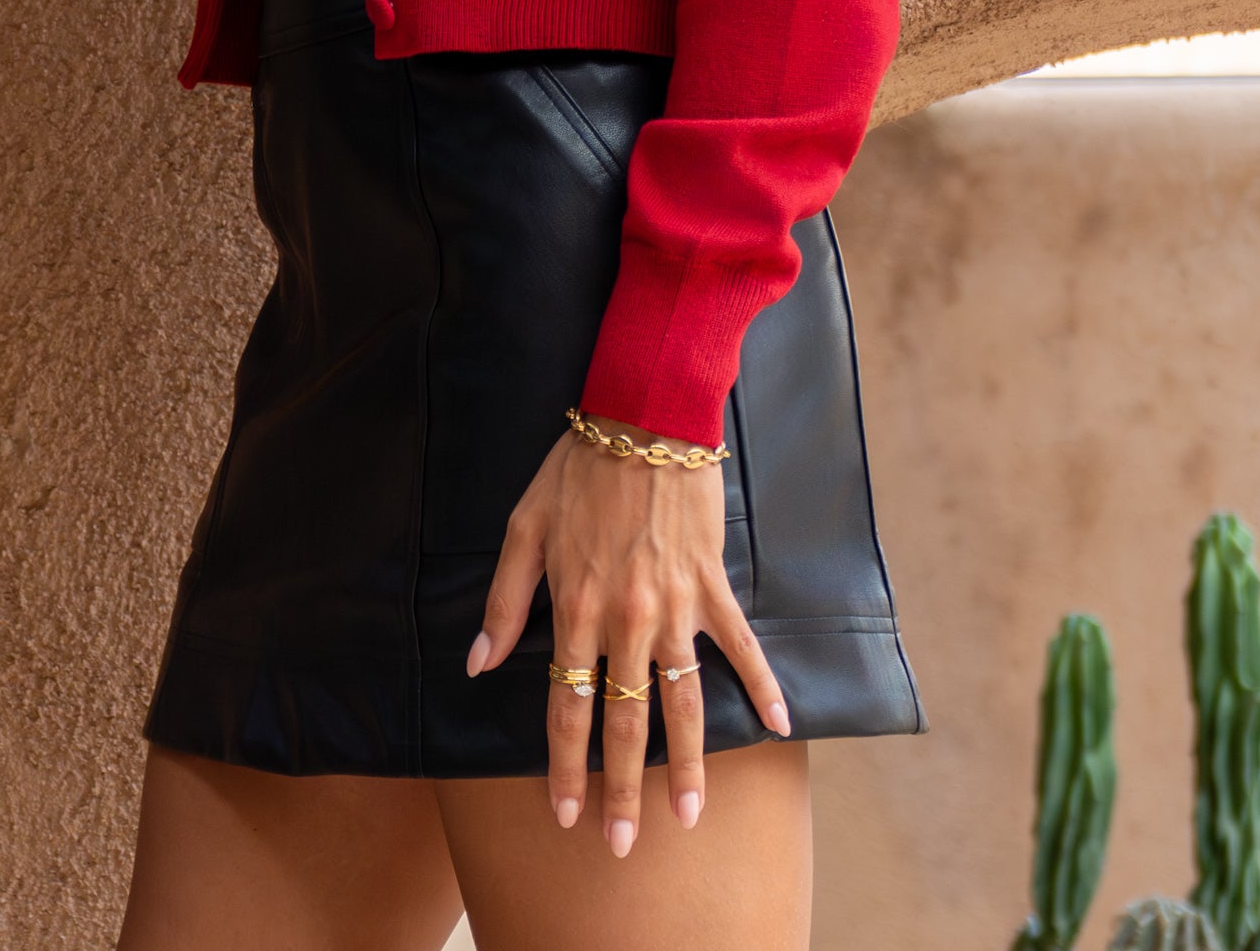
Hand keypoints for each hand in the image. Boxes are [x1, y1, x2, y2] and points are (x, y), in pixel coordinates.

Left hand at [465, 416, 791, 854]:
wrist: (644, 417)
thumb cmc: (577, 468)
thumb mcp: (523, 526)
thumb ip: (505, 600)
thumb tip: (480, 663)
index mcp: (577, 606)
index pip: (567, 704)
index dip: (564, 763)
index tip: (563, 811)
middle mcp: (628, 617)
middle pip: (624, 718)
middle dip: (621, 787)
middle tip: (622, 842)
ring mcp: (677, 605)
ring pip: (682, 700)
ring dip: (686, 762)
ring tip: (688, 814)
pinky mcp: (712, 584)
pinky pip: (740, 645)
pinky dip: (762, 685)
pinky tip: (779, 724)